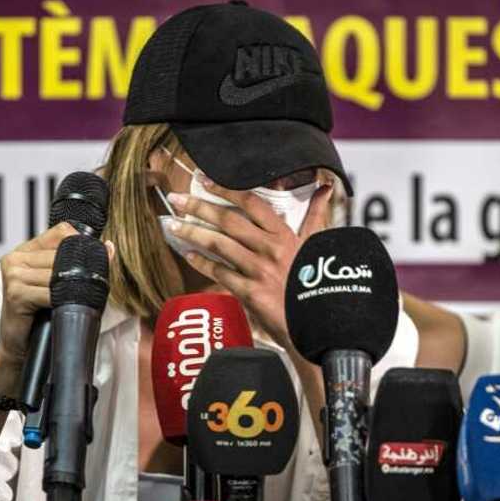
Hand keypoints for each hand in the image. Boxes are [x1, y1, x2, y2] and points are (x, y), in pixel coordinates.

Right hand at [0, 222, 114, 371]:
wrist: (19, 348)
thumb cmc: (42, 316)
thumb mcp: (61, 285)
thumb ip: (80, 263)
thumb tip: (109, 246)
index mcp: (24, 251)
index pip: (62, 231)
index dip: (81, 245)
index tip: (90, 264)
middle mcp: (15, 258)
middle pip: (62, 252)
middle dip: (79, 271)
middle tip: (82, 290)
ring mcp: (13, 274)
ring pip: (58, 273)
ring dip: (71, 289)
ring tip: (69, 302)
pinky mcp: (15, 293)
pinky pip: (50, 292)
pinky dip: (61, 301)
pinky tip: (59, 309)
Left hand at [166, 179, 332, 350]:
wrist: (321, 320)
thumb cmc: (317, 280)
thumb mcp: (318, 244)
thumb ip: (316, 215)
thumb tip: (326, 188)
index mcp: (286, 234)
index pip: (251, 203)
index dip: (226, 189)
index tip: (205, 180)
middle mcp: (271, 249)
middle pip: (229, 221)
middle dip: (199, 207)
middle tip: (177, 200)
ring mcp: (259, 271)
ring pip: (220, 245)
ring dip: (193, 233)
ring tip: (174, 226)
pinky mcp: (251, 293)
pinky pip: (220, 273)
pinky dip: (202, 263)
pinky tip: (189, 256)